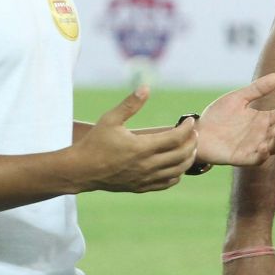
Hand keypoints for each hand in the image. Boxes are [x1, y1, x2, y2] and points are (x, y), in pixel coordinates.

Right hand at [75, 87, 196, 192]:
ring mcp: (145, 178)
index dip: (187, 128)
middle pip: (182, 155)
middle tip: (193, 133)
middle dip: (192, 142)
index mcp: (141, 147)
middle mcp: (147, 165)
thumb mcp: (110, 119)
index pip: (175, 138)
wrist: (80, 170)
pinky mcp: (141, 187)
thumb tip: (146, 87)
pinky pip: (168, 182)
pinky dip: (177, 174)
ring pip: (178, 170)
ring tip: (190, 148)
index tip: (191, 120)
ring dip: (189, 158)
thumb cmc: (94, 143)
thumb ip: (130, 104)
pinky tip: (177, 165)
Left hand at [195, 73, 274, 168]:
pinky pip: (257, 159)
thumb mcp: (238, 98)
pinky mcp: (242, 158)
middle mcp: (262, 134)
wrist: (197, 133)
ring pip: (274, 146)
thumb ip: (257, 89)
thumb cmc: (218, 116)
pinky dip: (263, 155)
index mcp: (263, 119)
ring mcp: (254, 146)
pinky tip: (264, 146)